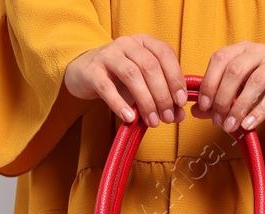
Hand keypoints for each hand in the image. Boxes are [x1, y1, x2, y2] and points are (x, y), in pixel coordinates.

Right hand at [65, 36, 188, 127]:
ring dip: (145, 101)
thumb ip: (162, 97)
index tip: (181, 102)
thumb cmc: (118, 77)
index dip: (175, 77)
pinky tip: (129, 118)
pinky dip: (120, 104)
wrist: (83, 72)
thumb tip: (179, 116)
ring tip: (152, 121)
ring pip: (132, 75)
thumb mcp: (143, 83)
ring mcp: (108, 55)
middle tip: (167, 118)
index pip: (165, 54)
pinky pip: (107, 88)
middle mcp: (127, 44)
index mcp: (144, 42)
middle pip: (150, 66)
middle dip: (162, 95)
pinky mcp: (92, 71)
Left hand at [193, 42, 264, 133]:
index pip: (220, 59)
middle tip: (218, 121)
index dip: (209, 83)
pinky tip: (249, 124)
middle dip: (222, 98)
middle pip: (235, 71)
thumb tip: (195, 111)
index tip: (203, 106)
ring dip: (239, 108)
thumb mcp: (244, 92)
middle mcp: (260, 51)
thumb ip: (221, 99)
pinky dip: (259, 111)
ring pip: (254, 82)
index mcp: (244, 49)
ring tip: (231, 127)